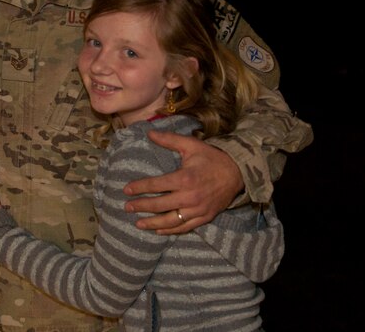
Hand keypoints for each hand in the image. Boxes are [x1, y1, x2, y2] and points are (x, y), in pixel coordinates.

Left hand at [124, 130, 242, 234]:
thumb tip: (149, 133)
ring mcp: (197, 210)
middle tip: (127, 207)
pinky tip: (159, 231)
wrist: (237, 172)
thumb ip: (169, 140)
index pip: (156, 185)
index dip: (139, 188)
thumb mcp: (191, 145)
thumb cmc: (211, 158)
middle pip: (159, 205)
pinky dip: (171, 230)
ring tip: (138, 223)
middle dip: (141, 206)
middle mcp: (189, 197)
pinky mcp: (204, 217)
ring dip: (153, 223)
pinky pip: (184, 227)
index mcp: (184, 178)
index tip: (126, 190)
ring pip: (170, 220)